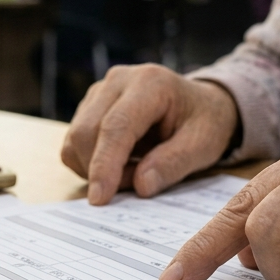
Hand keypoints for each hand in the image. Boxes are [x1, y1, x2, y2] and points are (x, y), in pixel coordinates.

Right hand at [61, 64, 238, 204]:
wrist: (201, 105)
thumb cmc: (205, 122)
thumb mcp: (204, 145)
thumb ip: (174, 164)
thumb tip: (141, 185)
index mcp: (150, 83)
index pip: (116, 126)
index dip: (104, 165)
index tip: (99, 199)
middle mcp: (118, 80)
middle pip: (86, 132)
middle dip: (101, 170)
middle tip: (135, 185)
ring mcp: (100, 91)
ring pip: (75, 139)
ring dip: (95, 168)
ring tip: (133, 170)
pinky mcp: (89, 105)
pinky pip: (74, 142)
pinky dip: (90, 163)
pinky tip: (120, 162)